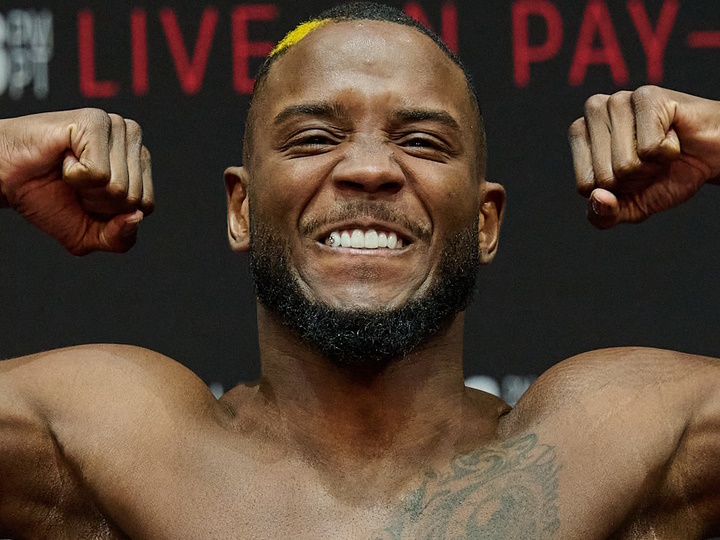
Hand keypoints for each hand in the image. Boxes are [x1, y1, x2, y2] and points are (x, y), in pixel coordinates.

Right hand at [0, 109, 152, 253]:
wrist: (3, 178)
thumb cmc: (45, 197)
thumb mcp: (89, 233)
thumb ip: (120, 239)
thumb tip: (136, 218)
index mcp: (138, 162)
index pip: (146, 206)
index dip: (111, 213)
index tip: (87, 195)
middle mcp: (132, 140)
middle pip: (134, 197)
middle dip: (98, 201)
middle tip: (74, 182)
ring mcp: (116, 127)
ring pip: (119, 187)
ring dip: (85, 188)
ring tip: (69, 169)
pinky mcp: (95, 121)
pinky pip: (99, 173)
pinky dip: (74, 175)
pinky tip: (64, 158)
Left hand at [568, 86, 719, 228]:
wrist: (712, 155)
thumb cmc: (666, 174)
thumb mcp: (630, 206)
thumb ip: (603, 216)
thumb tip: (598, 199)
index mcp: (580, 135)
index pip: (585, 186)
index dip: (616, 190)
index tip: (633, 173)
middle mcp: (594, 112)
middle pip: (604, 176)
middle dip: (635, 178)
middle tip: (650, 160)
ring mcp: (618, 100)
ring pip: (625, 164)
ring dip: (651, 165)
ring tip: (660, 147)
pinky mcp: (647, 96)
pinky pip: (649, 149)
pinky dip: (668, 152)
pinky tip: (672, 135)